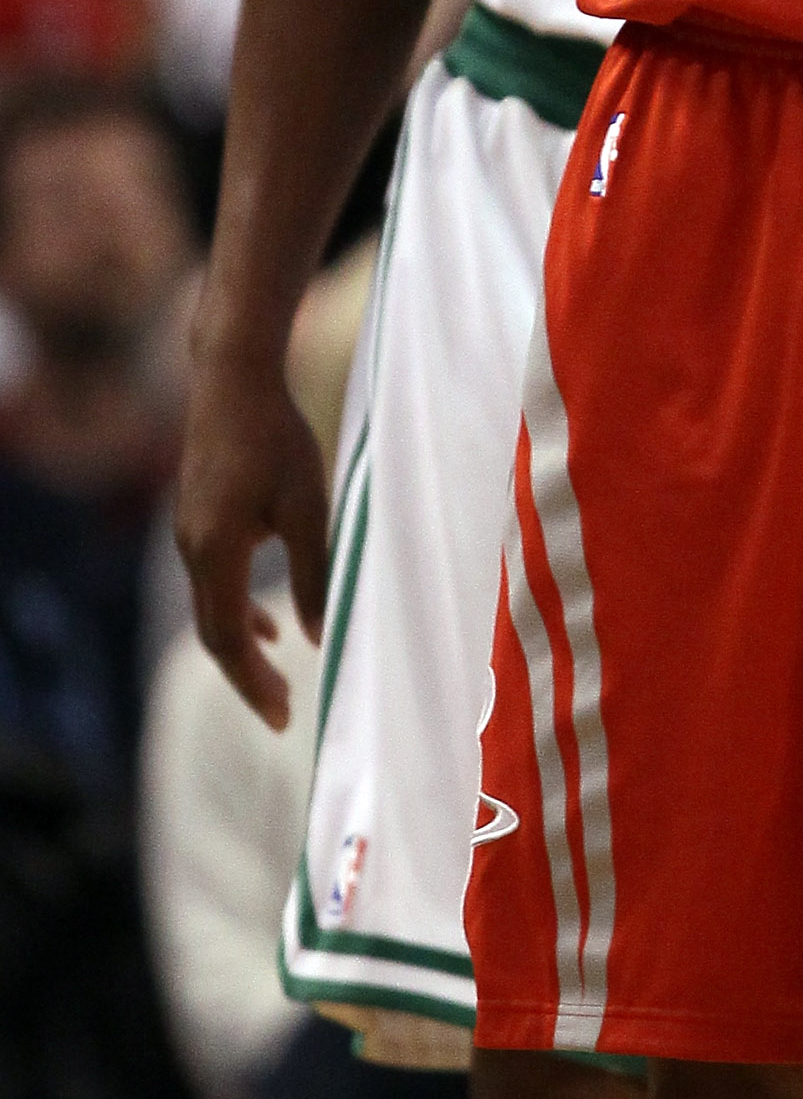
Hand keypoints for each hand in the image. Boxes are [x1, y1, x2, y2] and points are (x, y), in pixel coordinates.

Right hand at [175, 346, 330, 730]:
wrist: (232, 380)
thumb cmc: (277, 438)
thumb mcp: (308, 506)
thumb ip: (313, 572)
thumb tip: (318, 637)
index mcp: (216, 551)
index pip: (227, 639)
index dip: (252, 683)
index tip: (281, 718)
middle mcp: (192, 549)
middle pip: (213, 633)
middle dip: (247, 676)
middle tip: (282, 713)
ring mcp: (189, 534)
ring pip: (211, 608)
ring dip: (243, 644)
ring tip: (278, 678)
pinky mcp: (197, 518)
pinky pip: (212, 582)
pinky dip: (237, 610)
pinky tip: (269, 622)